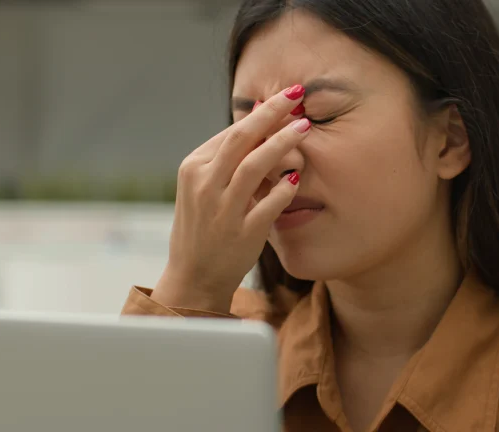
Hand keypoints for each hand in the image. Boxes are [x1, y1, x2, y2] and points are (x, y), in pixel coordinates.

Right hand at [152, 85, 309, 313]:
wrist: (194, 276)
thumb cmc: (204, 226)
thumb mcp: (205, 187)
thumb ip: (228, 158)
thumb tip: (259, 119)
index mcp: (194, 168)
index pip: (231, 132)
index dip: (261, 114)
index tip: (285, 99)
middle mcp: (205, 184)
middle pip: (242, 138)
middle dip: (272, 112)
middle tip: (297, 94)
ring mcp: (222, 209)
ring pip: (256, 165)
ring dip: (283, 143)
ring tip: (305, 128)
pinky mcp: (241, 232)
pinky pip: (270, 203)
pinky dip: (286, 188)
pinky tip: (298, 177)